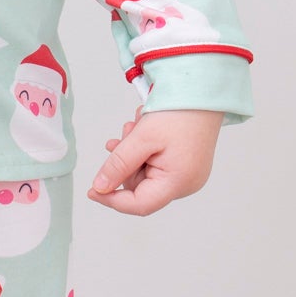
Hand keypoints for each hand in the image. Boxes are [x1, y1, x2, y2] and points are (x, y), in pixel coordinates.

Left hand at [85, 105, 221, 215]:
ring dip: (133, 152)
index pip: (139, 204)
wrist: (203, 91)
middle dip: (125, 163)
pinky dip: (143, 149)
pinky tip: (143, 129)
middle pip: (140, 187)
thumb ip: (119, 165)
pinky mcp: (186, 165)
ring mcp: (188, 175)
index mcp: (178, 182)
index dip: (112, 199)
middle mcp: (186, 184)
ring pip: (145, 173)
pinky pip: (156, 164)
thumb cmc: (179, 113)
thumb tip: (101, 186)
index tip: (92, 190)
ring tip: (136, 126)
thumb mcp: (142, 138)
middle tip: (125, 135)